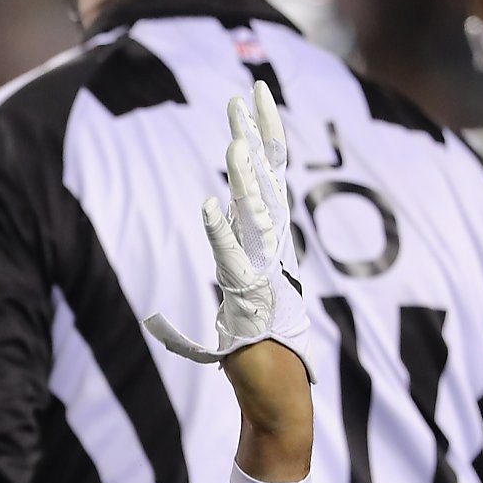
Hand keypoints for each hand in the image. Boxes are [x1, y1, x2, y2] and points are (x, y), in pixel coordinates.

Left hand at [143, 82, 313, 377]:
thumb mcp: (238, 283)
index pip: (271, 172)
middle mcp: (273, 246)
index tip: (255, 92)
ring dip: (243, 177)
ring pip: (254, 213)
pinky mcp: (248, 297)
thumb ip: (231, 253)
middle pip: (267, 180)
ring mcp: (264, 269)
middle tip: (245, 93)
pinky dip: (220, 231)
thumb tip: (220, 213)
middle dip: (255, 134)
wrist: (274, 390)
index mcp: (271, 237)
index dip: (265, 131)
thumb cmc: (256, 340)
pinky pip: (231, 258)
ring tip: (232, 141)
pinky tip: (208, 204)